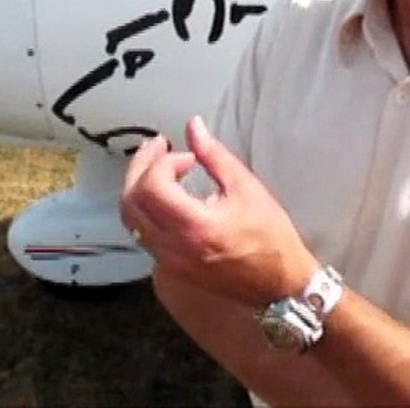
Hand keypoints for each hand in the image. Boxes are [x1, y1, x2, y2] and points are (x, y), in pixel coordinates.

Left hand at [120, 116, 318, 306]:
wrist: (279, 283)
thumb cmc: (270, 236)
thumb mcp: (246, 187)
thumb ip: (214, 155)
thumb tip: (193, 126)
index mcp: (194, 227)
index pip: (152, 186)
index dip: (164, 161)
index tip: (189, 157)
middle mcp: (173, 247)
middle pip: (130, 202)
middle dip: (140, 167)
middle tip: (158, 147)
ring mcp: (168, 261)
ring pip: (131, 219)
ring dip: (137, 187)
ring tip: (157, 166)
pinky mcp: (170, 268)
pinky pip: (142, 233)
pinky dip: (144, 208)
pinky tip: (163, 194)